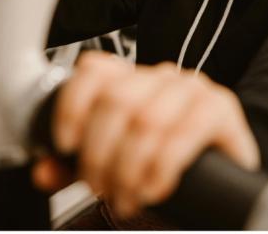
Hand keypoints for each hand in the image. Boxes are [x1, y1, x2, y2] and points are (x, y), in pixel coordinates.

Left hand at [32, 52, 258, 218]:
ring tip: (127, 196)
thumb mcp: (114, 166)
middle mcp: (164, 78)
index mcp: (135, 80)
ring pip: (146, 119)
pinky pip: (184, 134)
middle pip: (116, 100)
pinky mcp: (222, 110)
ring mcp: (195, 90)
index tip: (66, 145)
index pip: (94, 70)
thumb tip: (44, 171)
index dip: (73, 107)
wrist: (222, 189)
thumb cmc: (167, 170)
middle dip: (100, 154)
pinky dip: (161, 168)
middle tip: (101, 187)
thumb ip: (77, 166)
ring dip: (129, 168)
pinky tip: (154, 189)